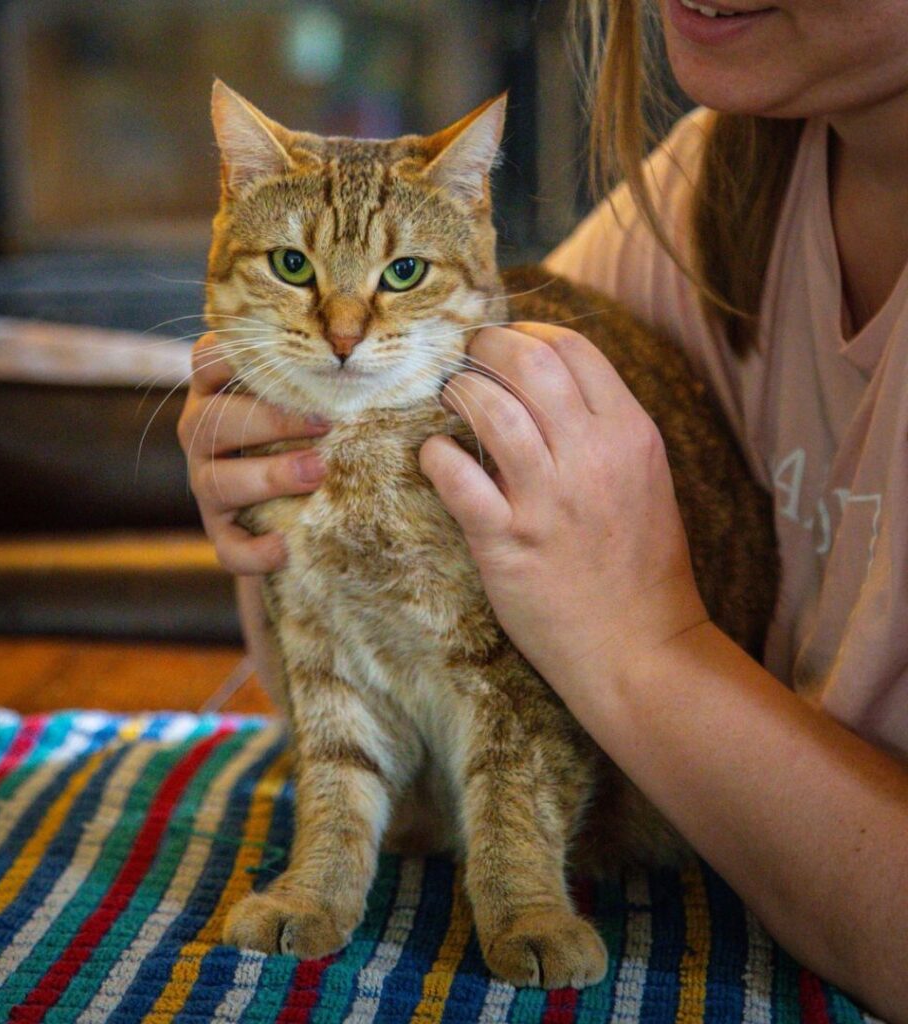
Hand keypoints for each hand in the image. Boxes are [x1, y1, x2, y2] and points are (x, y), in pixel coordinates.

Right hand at [177, 332, 329, 573]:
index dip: (241, 358)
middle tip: (324, 423)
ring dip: (268, 476)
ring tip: (318, 473)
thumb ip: (320, 373)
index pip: (209, 361)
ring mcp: (206, 483)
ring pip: (216, 481)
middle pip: (212, 421)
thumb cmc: (307, 428)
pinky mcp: (220, 531)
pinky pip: (227, 546)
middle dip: (269, 420)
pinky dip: (254, 550)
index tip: (294, 361)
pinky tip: (285, 547)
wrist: (292, 501)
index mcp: (218, 390)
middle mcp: (203, 433)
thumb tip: (383, 343)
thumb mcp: (306, 395)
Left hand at [419, 323, 708, 697]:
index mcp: (630, 434)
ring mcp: (548, 498)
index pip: (572, 347)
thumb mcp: (645, 480)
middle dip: (485, 347)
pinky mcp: (508, 542)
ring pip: (489, 407)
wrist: (640, 650)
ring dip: (457, 393)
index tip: (503, 346)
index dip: (527, 332)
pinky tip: (435, 455)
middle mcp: (592, 455)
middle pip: (528, 360)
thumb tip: (546, 387)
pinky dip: (436, 455)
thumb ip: (603, 430)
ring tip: (448, 401)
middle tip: (465, 361)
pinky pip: (457, 477)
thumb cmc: (642, 566)